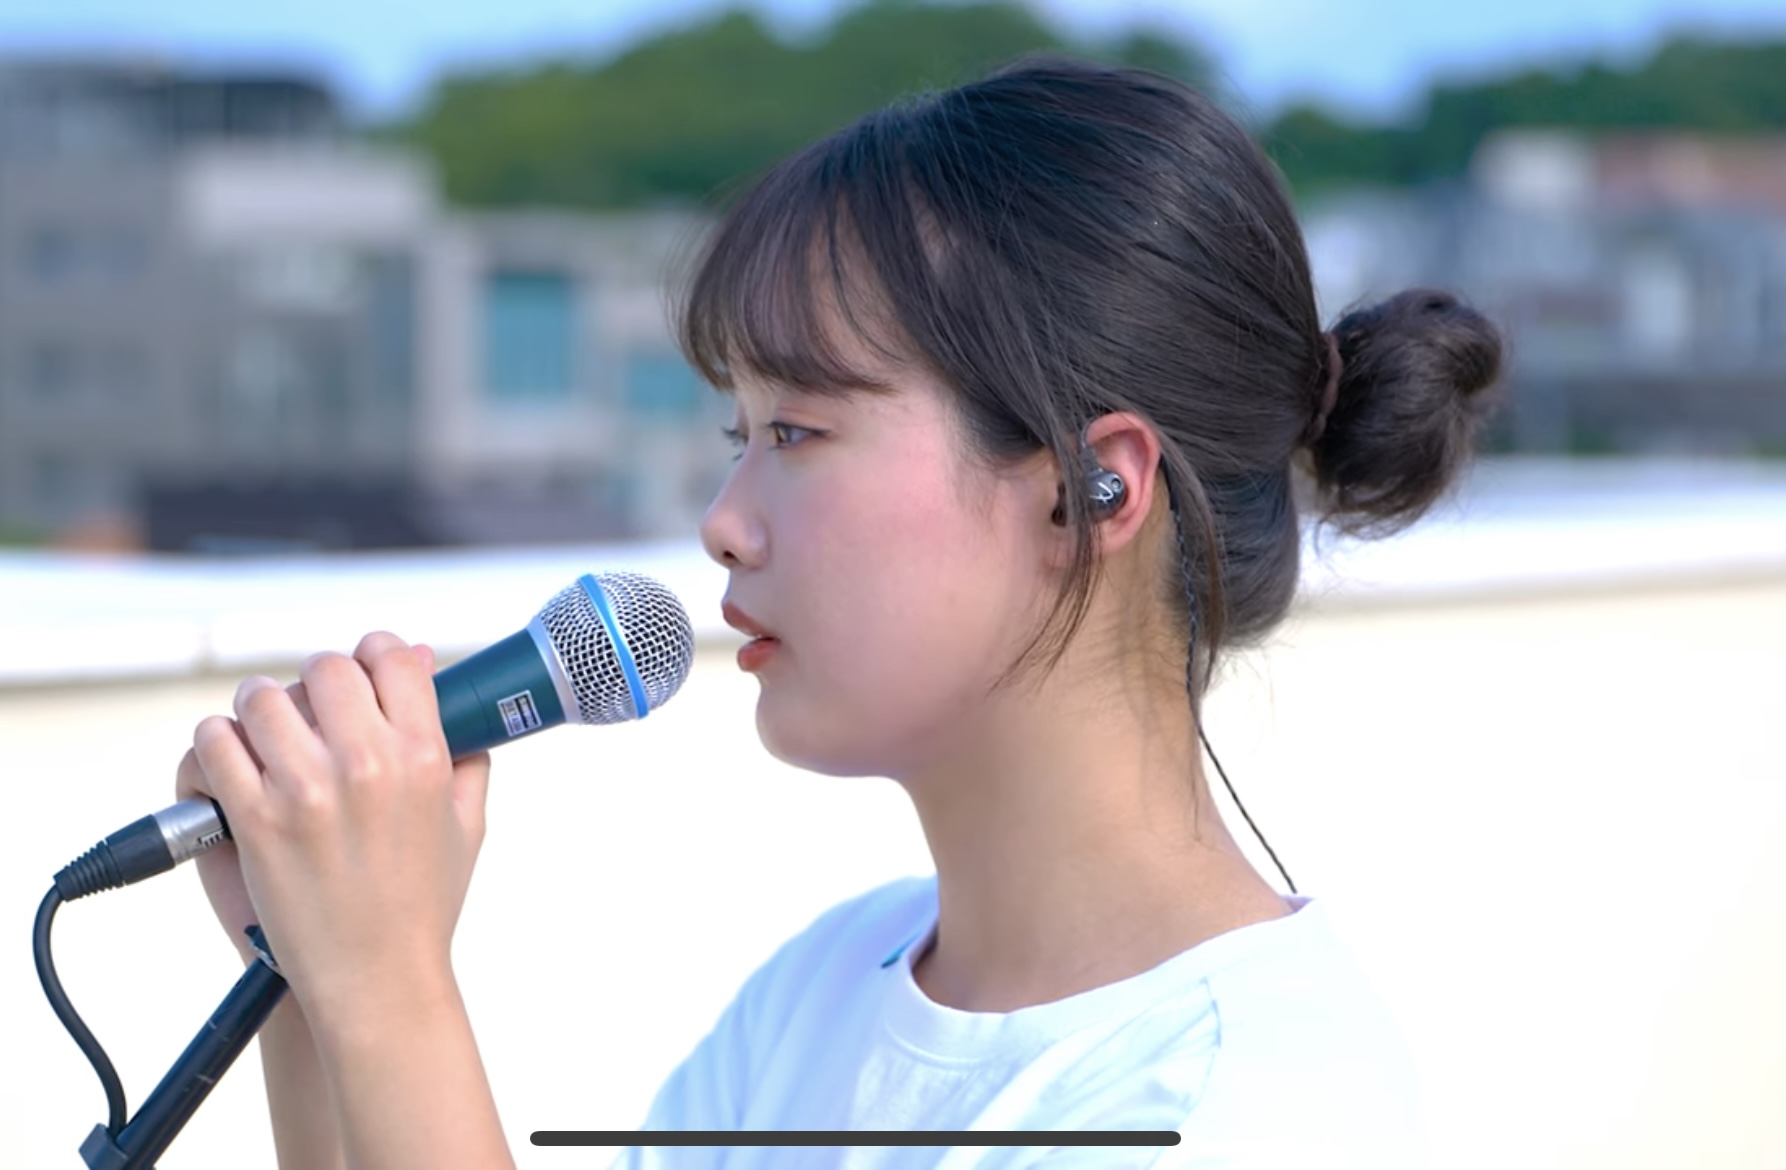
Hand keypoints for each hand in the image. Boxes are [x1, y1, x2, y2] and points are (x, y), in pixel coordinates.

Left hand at [177, 635, 492, 1026]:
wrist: (374, 981)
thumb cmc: (421, 907)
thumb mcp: (466, 826)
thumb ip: (463, 754)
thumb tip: (437, 688)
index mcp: (424, 757)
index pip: (392, 657)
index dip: (374, 653)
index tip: (364, 669)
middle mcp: (367, 763)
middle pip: (325, 667)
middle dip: (317, 682)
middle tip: (313, 710)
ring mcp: (306, 789)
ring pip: (262, 697)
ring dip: (261, 709)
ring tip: (266, 734)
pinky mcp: (254, 819)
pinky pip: (216, 743)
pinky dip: (219, 746)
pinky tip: (234, 765)